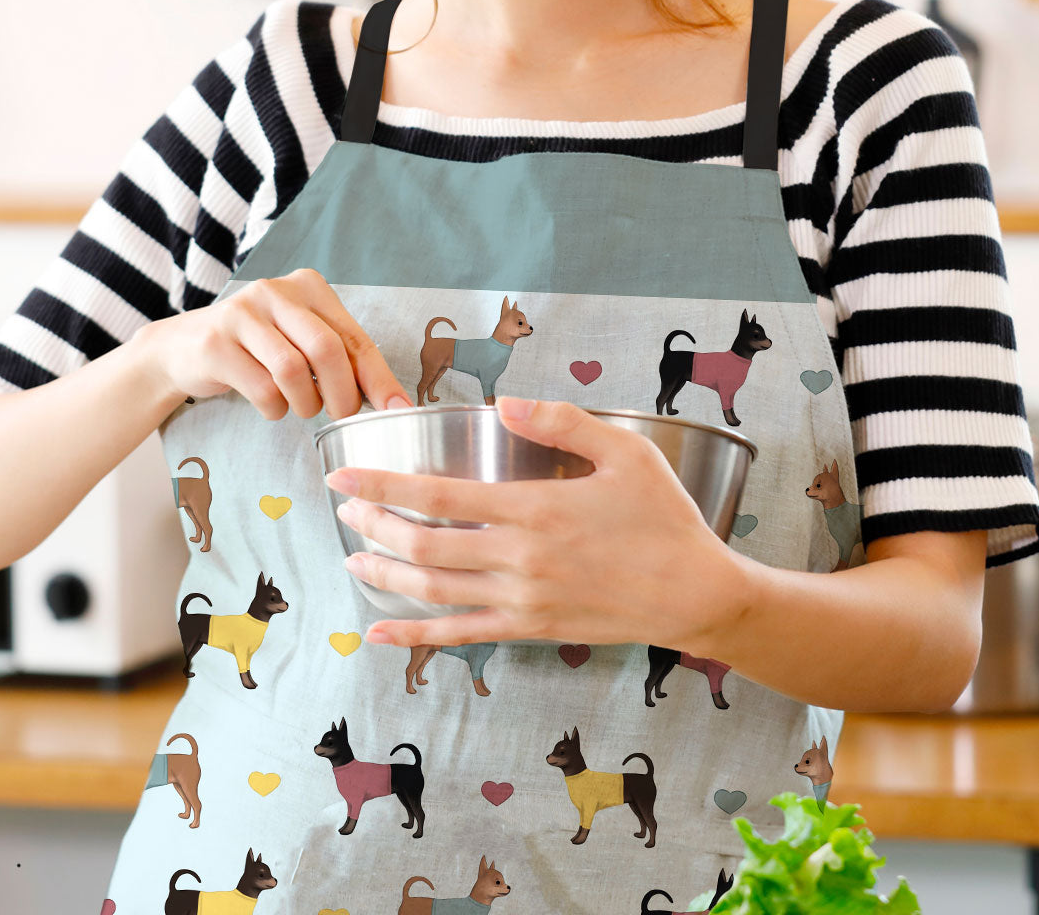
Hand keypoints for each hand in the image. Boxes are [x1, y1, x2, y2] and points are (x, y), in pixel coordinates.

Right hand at [133, 268, 413, 420]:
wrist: (183, 348)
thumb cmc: (257, 349)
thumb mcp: (300, 341)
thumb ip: (342, 358)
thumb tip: (393, 400)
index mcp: (308, 287)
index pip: (354, 337)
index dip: (379, 378)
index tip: (398, 409)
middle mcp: (275, 292)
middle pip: (327, 350)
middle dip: (342, 394)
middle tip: (341, 416)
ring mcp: (242, 314)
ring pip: (293, 371)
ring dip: (305, 404)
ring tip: (301, 408)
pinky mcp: (216, 343)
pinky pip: (262, 389)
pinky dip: (274, 409)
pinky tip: (271, 406)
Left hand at [325, 395, 737, 650]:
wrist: (696, 595)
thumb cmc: (664, 518)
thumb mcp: (626, 452)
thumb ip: (563, 422)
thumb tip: (505, 403)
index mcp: (536, 509)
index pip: (438, 496)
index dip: (382, 486)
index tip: (342, 475)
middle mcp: (519, 559)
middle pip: (423, 545)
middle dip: (373, 525)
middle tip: (343, 509)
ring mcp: (521, 601)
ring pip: (433, 591)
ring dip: (385, 574)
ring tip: (351, 558)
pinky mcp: (530, 629)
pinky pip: (460, 636)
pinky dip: (415, 636)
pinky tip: (381, 634)